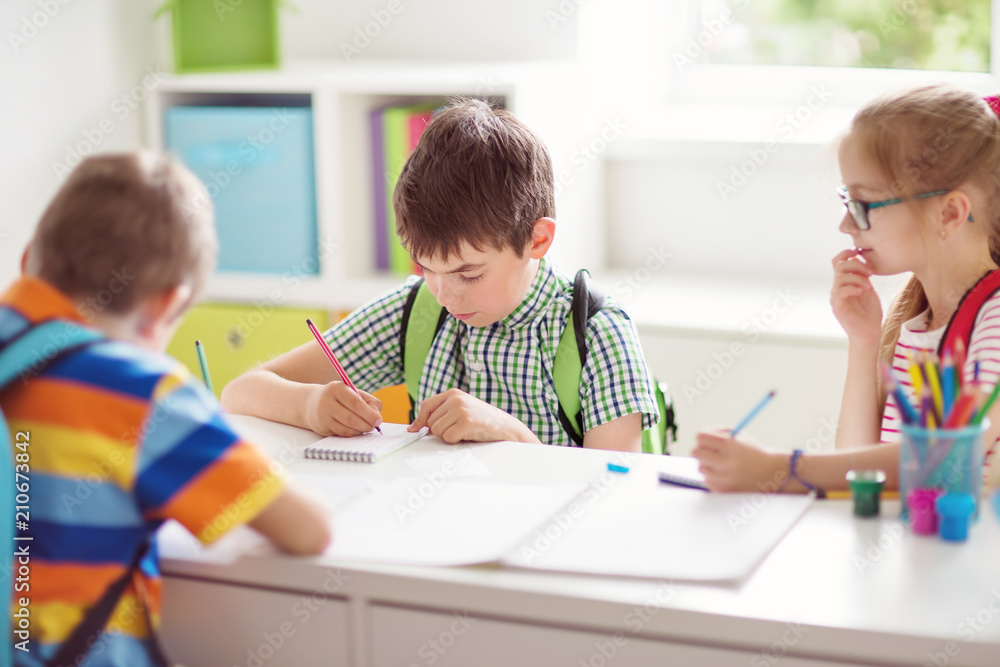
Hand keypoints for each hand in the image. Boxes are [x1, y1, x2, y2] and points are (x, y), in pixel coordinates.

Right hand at [304, 382, 381, 436]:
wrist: (313, 403)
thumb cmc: (341, 398)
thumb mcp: (354, 392)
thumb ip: (370, 402)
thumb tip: (377, 417)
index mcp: (337, 388)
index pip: (355, 403)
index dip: (369, 413)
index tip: (378, 420)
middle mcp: (327, 401)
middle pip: (351, 418)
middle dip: (366, 424)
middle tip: (374, 426)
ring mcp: (322, 416)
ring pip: (346, 428)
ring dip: (360, 430)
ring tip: (366, 427)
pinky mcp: (322, 427)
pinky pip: (341, 434)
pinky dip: (353, 434)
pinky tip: (357, 430)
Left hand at [408, 388, 538, 443]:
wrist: (505, 426)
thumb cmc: (481, 420)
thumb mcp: (460, 410)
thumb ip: (441, 413)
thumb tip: (416, 426)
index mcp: (453, 393)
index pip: (426, 405)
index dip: (419, 420)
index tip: (415, 429)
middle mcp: (455, 399)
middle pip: (431, 422)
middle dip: (440, 430)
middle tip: (457, 429)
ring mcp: (461, 410)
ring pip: (437, 431)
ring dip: (448, 436)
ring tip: (463, 431)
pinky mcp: (466, 422)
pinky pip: (448, 437)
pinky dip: (455, 440)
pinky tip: (467, 435)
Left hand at [692, 428, 786, 491]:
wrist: (771, 473)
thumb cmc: (754, 451)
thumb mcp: (739, 435)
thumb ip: (718, 432)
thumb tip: (699, 437)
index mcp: (729, 444)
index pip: (700, 437)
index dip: (703, 437)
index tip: (707, 440)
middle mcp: (724, 461)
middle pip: (695, 452)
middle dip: (701, 450)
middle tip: (709, 451)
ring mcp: (723, 477)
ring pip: (700, 467)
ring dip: (708, 464)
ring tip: (722, 464)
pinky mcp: (723, 489)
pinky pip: (707, 480)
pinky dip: (713, 477)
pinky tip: (726, 474)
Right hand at [830, 249, 881, 346]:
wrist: (869, 333)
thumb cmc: (869, 313)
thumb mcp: (868, 288)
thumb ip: (862, 275)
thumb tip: (856, 258)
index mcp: (844, 283)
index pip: (838, 262)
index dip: (845, 253)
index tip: (858, 252)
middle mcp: (837, 288)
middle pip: (839, 266)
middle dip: (856, 266)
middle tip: (870, 273)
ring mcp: (836, 297)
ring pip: (840, 277)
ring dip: (857, 278)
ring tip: (869, 286)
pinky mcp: (838, 307)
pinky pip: (840, 291)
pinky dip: (852, 288)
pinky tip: (863, 291)